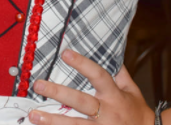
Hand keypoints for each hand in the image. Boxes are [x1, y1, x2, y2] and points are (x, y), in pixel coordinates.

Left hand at [28, 50, 153, 124]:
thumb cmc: (137, 113)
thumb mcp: (132, 91)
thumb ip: (120, 74)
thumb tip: (112, 53)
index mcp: (114, 95)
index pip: (98, 75)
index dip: (82, 63)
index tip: (65, 53)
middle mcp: (107, 112)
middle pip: (80, 101)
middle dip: (58, 93)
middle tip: (38, 85)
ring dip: (52, 121)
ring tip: (33, 116)